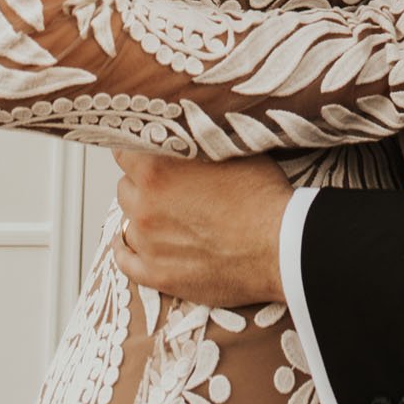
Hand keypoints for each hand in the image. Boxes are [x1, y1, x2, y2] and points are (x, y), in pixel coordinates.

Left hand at [111, 148, 292, 305]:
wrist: (280, 247)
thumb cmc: (260, 195)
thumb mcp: (228, 148)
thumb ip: (194, 140)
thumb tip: (184, 128)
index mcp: (157, 169)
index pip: (123, 150)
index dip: (137, 148)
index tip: (146, 150)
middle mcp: (145, 206)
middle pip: (125, 186)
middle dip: (141, 183)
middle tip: (167, 184)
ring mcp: (148, 244)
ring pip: (127, 221)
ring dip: (141, 214)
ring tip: (164, 214)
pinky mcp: (158, 275)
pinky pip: (124, 261)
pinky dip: (125, 249)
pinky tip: (131, 242)